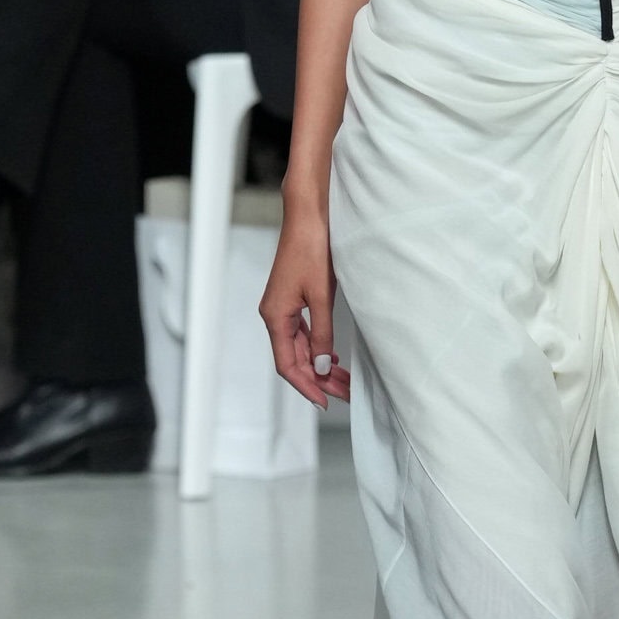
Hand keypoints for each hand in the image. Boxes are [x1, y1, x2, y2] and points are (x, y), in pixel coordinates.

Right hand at [260, 203, 348, 407]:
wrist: (308, 216)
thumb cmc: (312, 249)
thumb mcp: (321, 296)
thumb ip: (321, 333)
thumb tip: (321, 366)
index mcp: (275, 317)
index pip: (287, 365)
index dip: (306, 386)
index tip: (326, 402)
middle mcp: (274, 315)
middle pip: (294, 359)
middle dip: (318, 379)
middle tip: (344, 394)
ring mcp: (282, 307)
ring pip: (299, 348)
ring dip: (319, 365)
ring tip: (343, 380)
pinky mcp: (292, 299)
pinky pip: (302, 333)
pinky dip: (317, 347)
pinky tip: (331, 355)